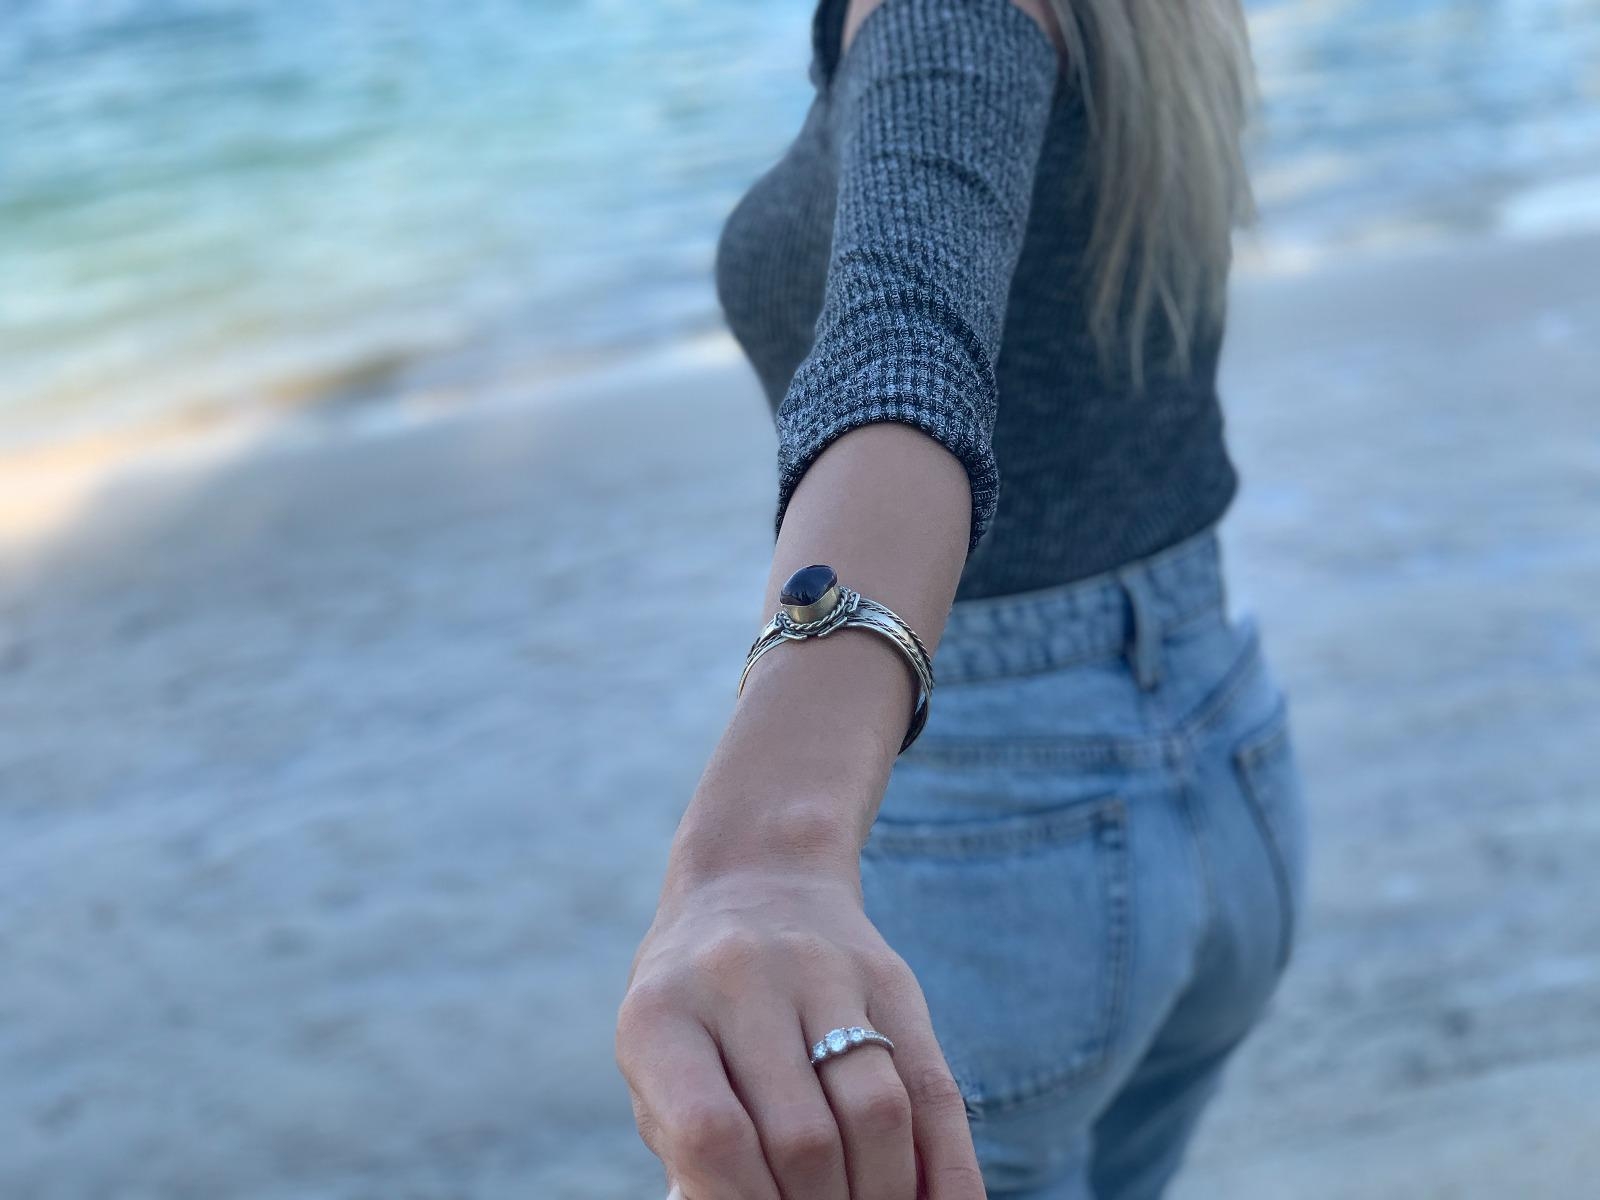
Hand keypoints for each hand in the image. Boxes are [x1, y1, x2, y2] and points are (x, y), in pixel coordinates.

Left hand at [616, 859, 985, 1199]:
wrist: (757, 873)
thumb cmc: (694, 1004)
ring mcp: (825, 972)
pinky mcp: (893, 980)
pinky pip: (935, 1092)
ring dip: (881, 1196)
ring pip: (879, 1114)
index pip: (711, 1134)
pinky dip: (947, 1173)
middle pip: (805, 1137)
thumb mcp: (659, 1064)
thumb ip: (688, 1148)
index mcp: (663, 1011)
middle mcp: (742, 979)